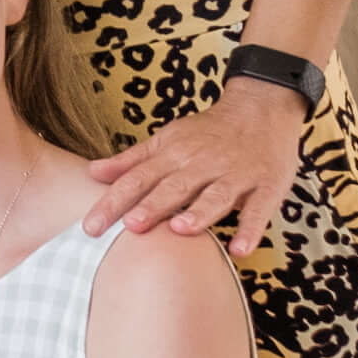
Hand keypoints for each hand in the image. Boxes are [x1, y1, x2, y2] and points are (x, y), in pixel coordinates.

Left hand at [80, 77, 304, 253]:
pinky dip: (251, 229)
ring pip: (216, 195)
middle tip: (130, 226)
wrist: (263, 107)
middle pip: (174, 187)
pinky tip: (240, 250)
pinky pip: (260, 209)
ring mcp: (236, 174)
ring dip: (199, 212)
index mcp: (175, 154)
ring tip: (180, 230)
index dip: (114, 201)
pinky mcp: (267, 186)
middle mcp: (203, 163)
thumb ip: (131, 160)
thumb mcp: (168, 139)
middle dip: (152, 206)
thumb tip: (91, 172)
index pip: (138, 179)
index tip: (90, 226)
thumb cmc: (208, 132)